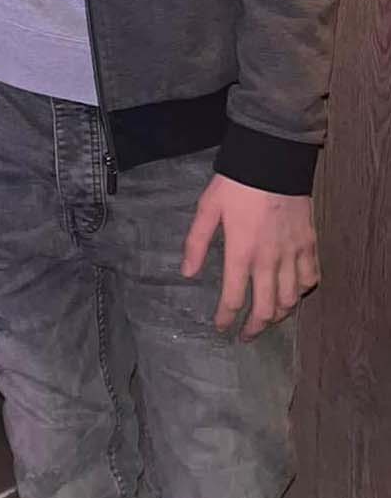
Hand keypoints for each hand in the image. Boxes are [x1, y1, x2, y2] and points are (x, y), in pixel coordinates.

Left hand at [181, 173, 318, 338]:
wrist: (272, 162)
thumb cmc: (235, 185)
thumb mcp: (207, 209)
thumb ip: (195, 243)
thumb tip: (187, 274)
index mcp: (241, 252)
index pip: (234, 298)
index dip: (226, 318)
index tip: (220, 327)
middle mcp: (269, 260)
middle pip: (265, 308)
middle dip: (255, 328)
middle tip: (246, 335)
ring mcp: (292, 253)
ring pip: (291, 299)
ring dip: (278, 315)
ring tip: (267, 319)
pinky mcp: (309, 244)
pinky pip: (311, 278)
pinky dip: (303, 292)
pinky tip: (293, 294)